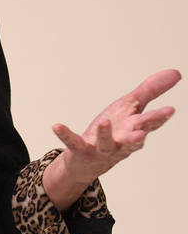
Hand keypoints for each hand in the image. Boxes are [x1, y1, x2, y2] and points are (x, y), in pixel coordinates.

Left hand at [44, 68, 179, 208]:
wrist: (88, 161)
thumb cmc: (113, 131)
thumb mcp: (131, 107)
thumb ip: (151, 90)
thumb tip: (176, 73)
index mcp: (133, 128)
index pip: (149, 123)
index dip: (159, 118)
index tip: (170, 110)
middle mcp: (121, 141)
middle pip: (133, 136)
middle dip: (140, 132)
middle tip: (143, 128)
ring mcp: (101, 148)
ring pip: (106, 143)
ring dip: (104, 134)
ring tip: (103, 123)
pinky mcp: (81, 150)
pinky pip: (73, 143)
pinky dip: (66, 135)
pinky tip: (57, 126)